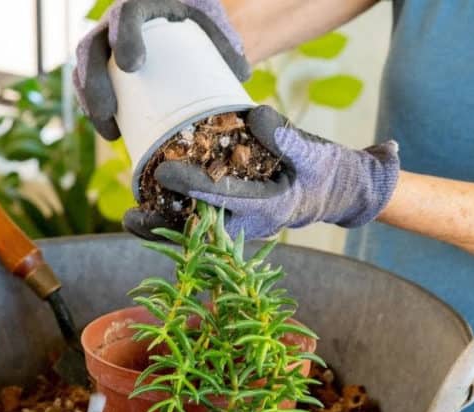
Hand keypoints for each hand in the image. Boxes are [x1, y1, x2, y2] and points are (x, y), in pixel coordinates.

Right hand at [73, 0, 249, 140]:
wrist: (182, 32)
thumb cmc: (198, 31)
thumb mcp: (212, 33)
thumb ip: (226, 51)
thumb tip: (244, 74)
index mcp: (142, 6)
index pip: (126, 14)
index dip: (124, 37)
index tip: (132, 66)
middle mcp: (115, 23)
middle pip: (94, 48)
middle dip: (96, 81)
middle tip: (109, 109)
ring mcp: (104, 47)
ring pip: (85, 70)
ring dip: (91, 101)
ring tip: (109, 129)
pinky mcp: (101, 70)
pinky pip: (87, 88)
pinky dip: (96, 110)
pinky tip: (110, 130)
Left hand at [143, 105, 399, 240]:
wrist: (342, 192)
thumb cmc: (328, 170)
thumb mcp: (314, 151)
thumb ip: (286, 136)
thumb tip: (254, 117)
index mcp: (268, 208)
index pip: (223, 198)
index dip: (192, 187)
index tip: (164, 172)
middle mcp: (252, 224)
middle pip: (201, 230)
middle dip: (166, 225)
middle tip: (132, 216)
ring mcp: (244, 227)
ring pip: (198, 233)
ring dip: (166, 228)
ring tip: (132, 219)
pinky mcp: (239, 221)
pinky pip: (204, 228)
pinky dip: (178, 222)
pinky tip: (152, 212)